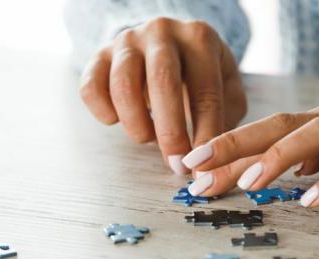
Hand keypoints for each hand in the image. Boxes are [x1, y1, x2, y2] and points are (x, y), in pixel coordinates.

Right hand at [78, 17, 245, 174]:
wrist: (164, 42)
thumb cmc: (198, 72)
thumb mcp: (225, 84)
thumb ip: (227, 115)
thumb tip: (213, 155)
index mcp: (199, 38)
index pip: (206, 91)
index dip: (205, 134)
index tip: (203, 165)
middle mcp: (163, 33)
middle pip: (163, 82)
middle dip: (171, 132)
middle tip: (176, 164)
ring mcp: (127, 41)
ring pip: (124, 85)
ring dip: (136, 123)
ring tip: (147, 140)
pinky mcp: (99, 55)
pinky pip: (91, 87)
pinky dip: (103, 112)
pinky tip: (117, 121)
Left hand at [181, 81, 318, 206]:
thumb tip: (294, 170)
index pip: (270, 130)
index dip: (229, 147)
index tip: (194, 166)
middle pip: (280, 125)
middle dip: (234, 146)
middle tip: (196, 169)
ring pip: (317, 135)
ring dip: (278, 157)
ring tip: (247, 182)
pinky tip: (311, 200)